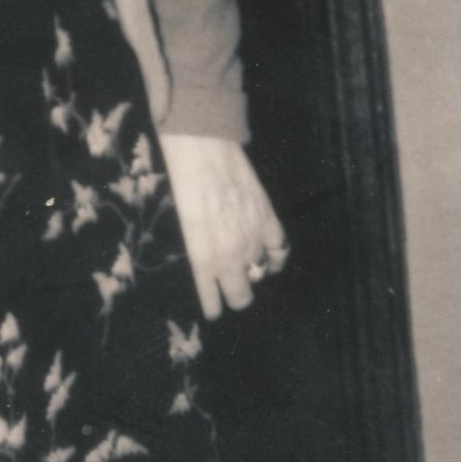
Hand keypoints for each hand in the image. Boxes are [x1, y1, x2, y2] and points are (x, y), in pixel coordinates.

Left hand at [164, 132, 288, 319]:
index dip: (214, 307)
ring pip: (261, 275)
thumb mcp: (181, 221)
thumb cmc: (180, 181)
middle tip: (232, 289)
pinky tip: (271, 258)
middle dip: (236, 296)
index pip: (212, 298)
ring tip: (249, 269)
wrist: (201, 150)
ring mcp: (252, 239)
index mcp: (201, 258)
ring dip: (254, 274)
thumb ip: (197, 245)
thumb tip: (207, 257)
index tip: (214, 311)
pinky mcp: (268, 221)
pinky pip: (280, 251)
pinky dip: (276, 258)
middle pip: (242, 296)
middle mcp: (229, 256)